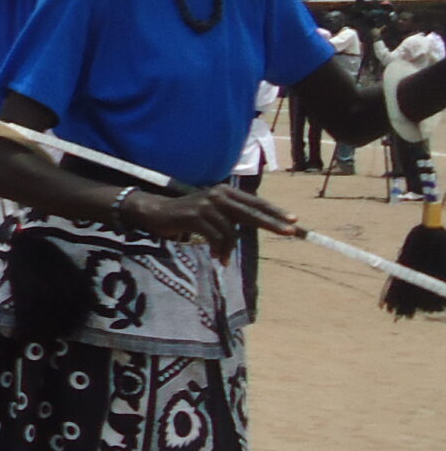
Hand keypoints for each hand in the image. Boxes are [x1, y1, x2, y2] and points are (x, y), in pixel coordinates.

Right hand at [130, 183, 294, 258]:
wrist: (156, 212)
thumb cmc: (187, 214)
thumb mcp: (212, 211)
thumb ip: (231, 215)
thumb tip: (255, 226)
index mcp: (225, 192)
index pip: (255, 202)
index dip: (274, 212)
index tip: (293, 220)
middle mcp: (218, 195)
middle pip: (251, 212)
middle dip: (271, 223)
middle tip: (289, 232)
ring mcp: (206, 205)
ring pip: (230, 231)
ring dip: (229, 248)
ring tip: (224, 259)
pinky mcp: (195, 216)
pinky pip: (215, 237)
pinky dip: (219, 250)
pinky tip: (218, 258)